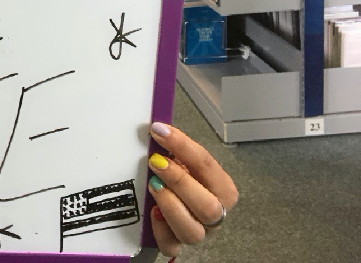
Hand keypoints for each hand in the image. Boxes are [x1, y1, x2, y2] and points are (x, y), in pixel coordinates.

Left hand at [146, 122, 237, 258]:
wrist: (176, 198)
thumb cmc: (183, 175)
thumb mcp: (183, 159)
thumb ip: (175, 149)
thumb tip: (157, 129)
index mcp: (223, 189)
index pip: (206, 165)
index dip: (182, 146)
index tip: (159, 131)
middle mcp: (215, 214)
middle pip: (208, 207)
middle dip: (179, 182)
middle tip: (156, 162)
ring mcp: (197, 231)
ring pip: (192, 232)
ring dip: (170, 206)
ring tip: (153, 185)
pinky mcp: (177, 243)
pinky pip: (171, 245)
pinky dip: (160, 230)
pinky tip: (152, 212)